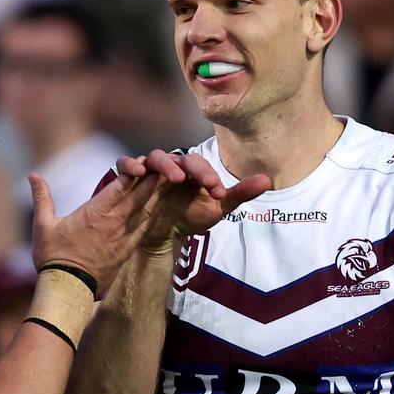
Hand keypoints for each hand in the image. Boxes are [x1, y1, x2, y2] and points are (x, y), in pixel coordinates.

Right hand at [29, 172, 160, 293]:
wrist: (69, 289)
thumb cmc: (54, 257)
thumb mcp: (43, 225)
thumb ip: (42, 198)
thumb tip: (33, 175)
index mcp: (96, 212)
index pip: (121, 185)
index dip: (135, 170)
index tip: (144, 159)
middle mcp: (115, 222)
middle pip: (140, 193)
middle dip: (153, 177)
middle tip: (165, 163)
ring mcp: (124, 236)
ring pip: (147, 209)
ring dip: (158, 193)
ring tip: (170, 178)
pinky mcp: (129, 249)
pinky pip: (146, 226)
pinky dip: (155, 212)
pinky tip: (161, 204)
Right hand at [118, 149, 270, 252]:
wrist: (164, 236)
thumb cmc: (191, 216)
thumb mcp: (217, 208)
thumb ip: (239, 193)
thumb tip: (268, 180)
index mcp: (190, 170)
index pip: (199, 164)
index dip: (208, 175)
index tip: (218, 193)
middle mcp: (170, 166)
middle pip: (178, 157)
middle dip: (191, 168)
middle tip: (203, 184)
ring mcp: (149, 172)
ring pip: (154, 157)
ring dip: (164, 165)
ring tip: (174, 179)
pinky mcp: (130, 180)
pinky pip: (125, 164)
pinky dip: (129, 164)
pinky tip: (136, 172)